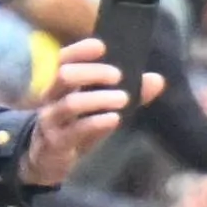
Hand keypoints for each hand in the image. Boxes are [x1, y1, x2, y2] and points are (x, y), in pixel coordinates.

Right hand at [20, 41, 132, 187]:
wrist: (49, 160)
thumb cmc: (78, 127)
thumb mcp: (102, 110)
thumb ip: (129, 94)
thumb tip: (157, 80)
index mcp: (61, 85)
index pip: (64, 60)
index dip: (80, 51)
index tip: (102, 46)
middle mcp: (52, 99)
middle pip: (65, 76)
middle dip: (93, 72)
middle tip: (118, 76)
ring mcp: (52, 120)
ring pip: (71, 103)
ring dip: (99, 98)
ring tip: (124, 98)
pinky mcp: (57, 142)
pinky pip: (76, 130)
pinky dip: (96, 123)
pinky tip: (114, 119)